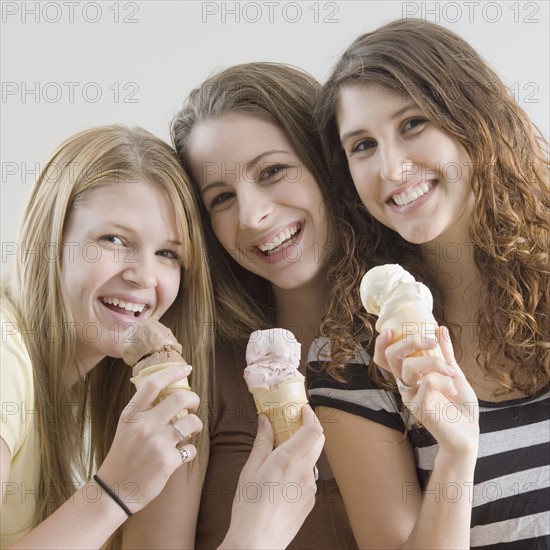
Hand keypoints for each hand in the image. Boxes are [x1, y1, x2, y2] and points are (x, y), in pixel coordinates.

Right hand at [96, 363, 202, 513]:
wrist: (113, 491)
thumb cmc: (123, 456)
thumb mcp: (126, 427)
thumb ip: (144, 411)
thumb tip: (170, 392)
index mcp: (131, 415)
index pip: (153, 383)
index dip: (173, 371)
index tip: (186, 368)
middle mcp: (144, 426)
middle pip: (180, 397)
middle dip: (194, 398)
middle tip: (194, 405)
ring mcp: (157, 443)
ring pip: (192, 422)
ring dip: (196, 425)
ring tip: (190, 431)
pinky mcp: (168, 461)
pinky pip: (191, 448)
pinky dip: (189, 451)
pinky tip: (180, 455)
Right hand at [220, 405, 323, 549]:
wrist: (257, 542)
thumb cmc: (249, 506)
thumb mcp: (250, 469)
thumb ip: (262, 442)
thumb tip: (265, 421)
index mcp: (288, 459)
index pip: (312, 430)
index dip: (311, 416)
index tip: (303, 409)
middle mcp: (304, 471)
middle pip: (319, 440)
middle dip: (310, 428)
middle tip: (295, 423)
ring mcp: (310, 487)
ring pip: (313, 459)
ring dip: (304, 450)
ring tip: (285, 453)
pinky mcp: (311, 501)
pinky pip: (309, 478)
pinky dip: (301, 470)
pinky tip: (284, 479)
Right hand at [375, 326, 478, 452]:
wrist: (468, 435)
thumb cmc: (460, 406)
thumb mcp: (453, 373)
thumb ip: (445, 353)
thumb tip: (441, 328)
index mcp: (410, 376)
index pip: (385, 358)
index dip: (382, 344)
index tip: (389, 330)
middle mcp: (405, 385)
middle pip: (392, 357)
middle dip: (410, 342)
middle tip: (430, 341)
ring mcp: (410, 396)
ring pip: (410, 367)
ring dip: (435, 362)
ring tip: (451, 372)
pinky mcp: (419, 408)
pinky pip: (428, 382)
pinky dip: (443, 379)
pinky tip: (452, 389)